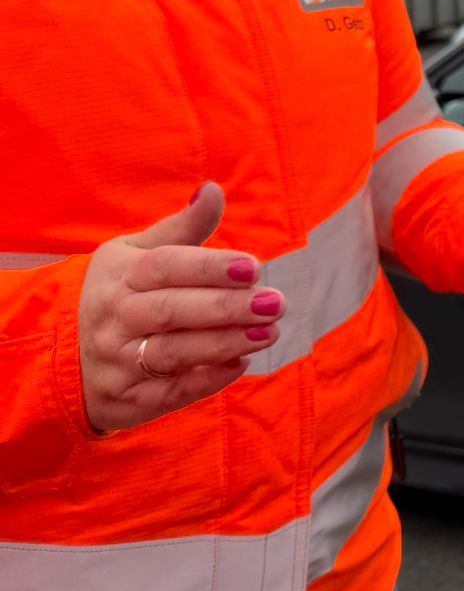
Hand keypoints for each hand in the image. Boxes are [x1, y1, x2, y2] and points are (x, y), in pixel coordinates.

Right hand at [77, 183, 286, 433]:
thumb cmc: (120, 294)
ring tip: (268, 333)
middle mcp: (115, 319)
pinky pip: (168, 394)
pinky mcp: (127, 400)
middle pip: (171, 311)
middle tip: (275, 302)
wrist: (62, 357)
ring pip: (172, 353)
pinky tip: (241, 364)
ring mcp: (117, 362)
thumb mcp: (135, 254)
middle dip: (226, 307)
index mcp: (119, 276)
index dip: (209, 267)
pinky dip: (205, 381)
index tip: (253, 267)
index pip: (164, 267)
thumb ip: (182, 229)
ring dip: (224, 344)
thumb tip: (212, 190)